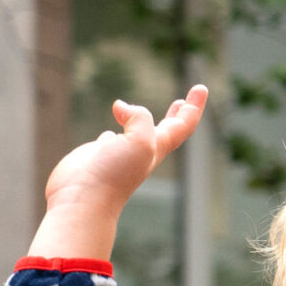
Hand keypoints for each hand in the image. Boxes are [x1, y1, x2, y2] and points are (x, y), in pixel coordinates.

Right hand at [43, 86, 208, 220]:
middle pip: (165, 130)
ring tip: (139, 112)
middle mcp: (141, 151)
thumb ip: (140, 119)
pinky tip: (110, 133)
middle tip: (183, 100)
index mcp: (157, 148)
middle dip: (176, 114)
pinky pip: (109, 140)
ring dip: (141, 122)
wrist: (84, 198)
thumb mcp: (140, 141)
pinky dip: (113, 132)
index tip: (201, 87)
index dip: (193, 107)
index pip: (182, 125)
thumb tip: (121, 108)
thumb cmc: (114, 174)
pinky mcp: (98, 155)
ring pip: (135, 134)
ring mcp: (119, 154)